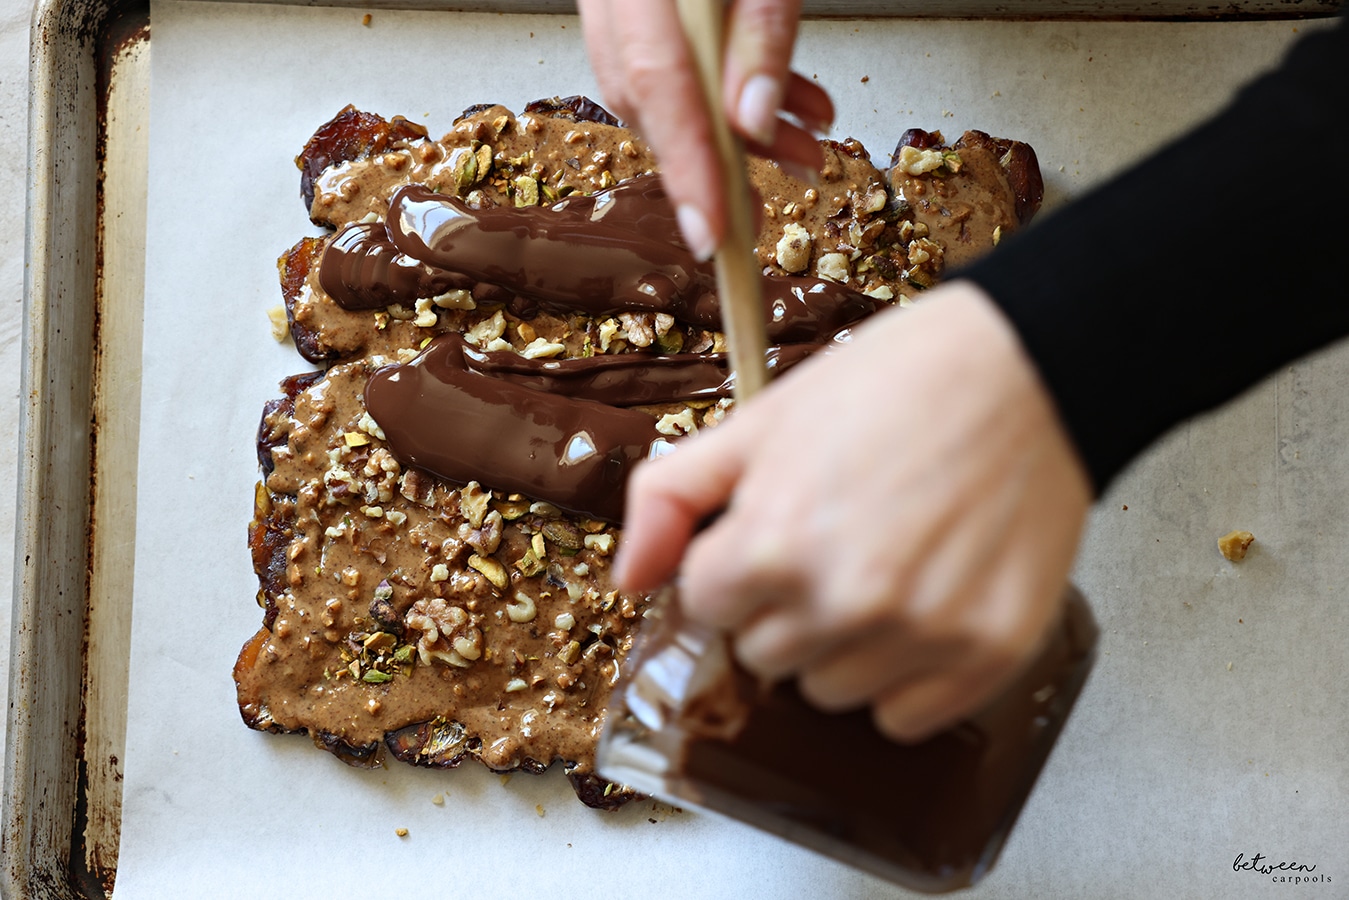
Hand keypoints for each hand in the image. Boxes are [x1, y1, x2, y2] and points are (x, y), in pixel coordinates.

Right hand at [577, 0, 833, 258]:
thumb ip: (762, 30)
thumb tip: (755, 119)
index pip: (656, 84)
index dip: (687, 168)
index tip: (712, 234)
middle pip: (650, 101)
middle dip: (712, 168)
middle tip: (759, 215)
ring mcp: (623, 2)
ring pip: (664, 88)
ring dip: (736, 135)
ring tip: (802, 153)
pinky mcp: (645, 7)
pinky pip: (675, 60)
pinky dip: (732, 93)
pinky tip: (789, 106)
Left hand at [614, 282, 1092, 740]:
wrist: (1029, 366)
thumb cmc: (894, 382)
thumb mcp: (761, 419)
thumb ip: (673, 498)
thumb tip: (627, 581)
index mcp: (773, 543)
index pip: (704, 604)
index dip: (733, 563)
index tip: (774, 527)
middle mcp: (844, 602)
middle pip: (763, 654)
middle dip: (781, 604)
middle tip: (834, 538)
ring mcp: (921, 636)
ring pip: (829, 691)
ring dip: (841, 644)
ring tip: (884, 565)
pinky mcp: (987, 655)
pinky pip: (903, 719)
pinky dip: (904, 677)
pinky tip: (922, 606)